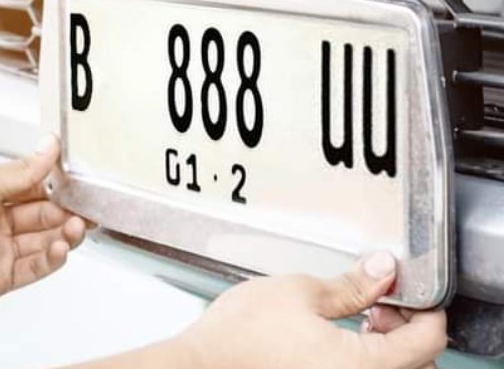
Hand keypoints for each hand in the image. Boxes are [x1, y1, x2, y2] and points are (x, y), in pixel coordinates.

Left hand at [0, 135, 86, 323]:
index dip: (58, 187)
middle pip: (44, 215)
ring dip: (64, 234)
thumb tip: (49, 147)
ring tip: (76, 228)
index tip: (80, 184)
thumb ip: (24, 170)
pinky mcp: (2, 278)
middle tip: (86, 209)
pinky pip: (36, 267)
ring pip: (44, 241)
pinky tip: (61, 249)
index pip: (34, 187)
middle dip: (67, 212)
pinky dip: (52, 258)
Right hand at [178, 252, 446, 368]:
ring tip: (361, 316)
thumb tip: (383, 270)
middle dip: (407, 327)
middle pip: (417, 364)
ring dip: (388, 346)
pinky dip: (364, 359)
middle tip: (382, 300)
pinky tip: (340, 337)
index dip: (427, 309)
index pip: (428, 341)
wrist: (201, 366)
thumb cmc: (240, 336)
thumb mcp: (301, 292)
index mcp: (360, 366)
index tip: (412, 291)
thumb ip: (353, 285)